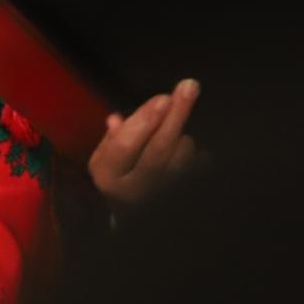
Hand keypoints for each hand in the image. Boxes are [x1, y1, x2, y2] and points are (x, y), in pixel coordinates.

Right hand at [89, 78, 200, 207]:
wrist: (134, 215)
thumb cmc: (120, 177)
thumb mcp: (105, 158)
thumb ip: (113, 138)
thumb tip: (117, 120)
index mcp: (109, 176)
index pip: (125, 145)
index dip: (144, 121)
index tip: (164, 97)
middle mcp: (134, 190)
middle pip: (158, 149)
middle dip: (175, 115)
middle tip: (189, 88)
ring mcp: (161, 197)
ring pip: (181, 157)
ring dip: (183, 137)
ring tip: (176, 131)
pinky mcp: (181, 198)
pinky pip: (197, 169)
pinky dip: (197, 155)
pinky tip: (195, 151)